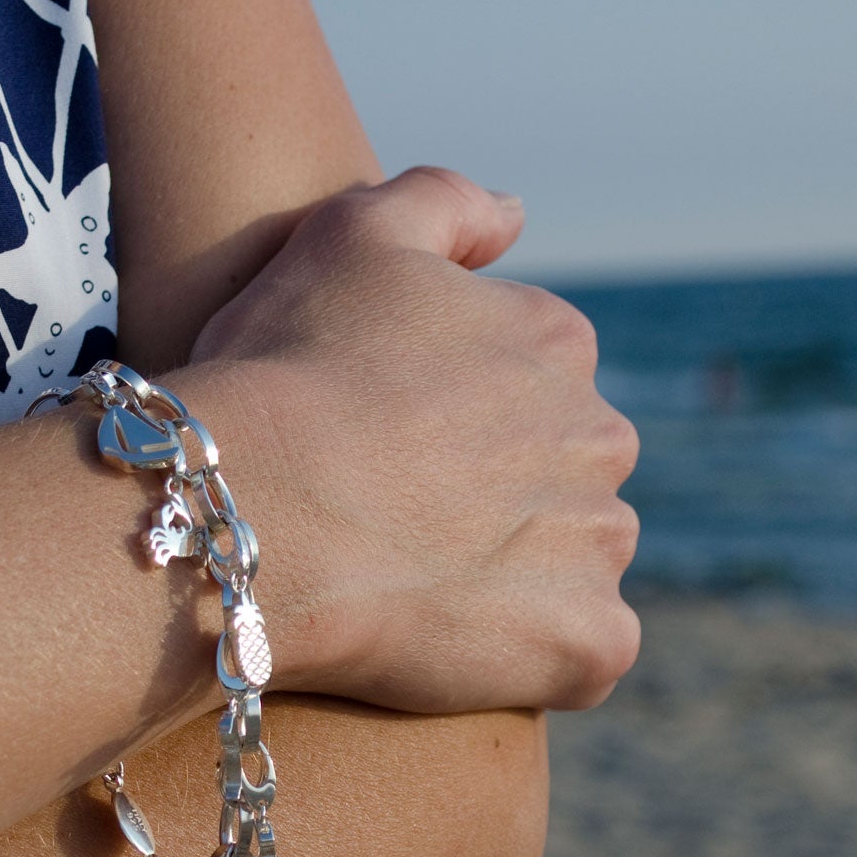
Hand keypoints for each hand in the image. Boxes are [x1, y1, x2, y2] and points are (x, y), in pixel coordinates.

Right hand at [184, 166, 639, 714]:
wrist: (254, 511)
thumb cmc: (285, 373)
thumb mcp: (351, 232)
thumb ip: (447, 202)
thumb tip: (518, 216)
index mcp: (556, 342)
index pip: (533, 383)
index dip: (454, 423)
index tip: (388, 448)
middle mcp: (601, 436)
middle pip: (563, 474)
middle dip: (499, 497)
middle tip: (397, 523)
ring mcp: (601, 544)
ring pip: (577, 562)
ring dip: (520, 576)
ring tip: (419, 586)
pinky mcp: (589, 641)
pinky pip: (587, 652)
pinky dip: (540, 655)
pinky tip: (461, 645)